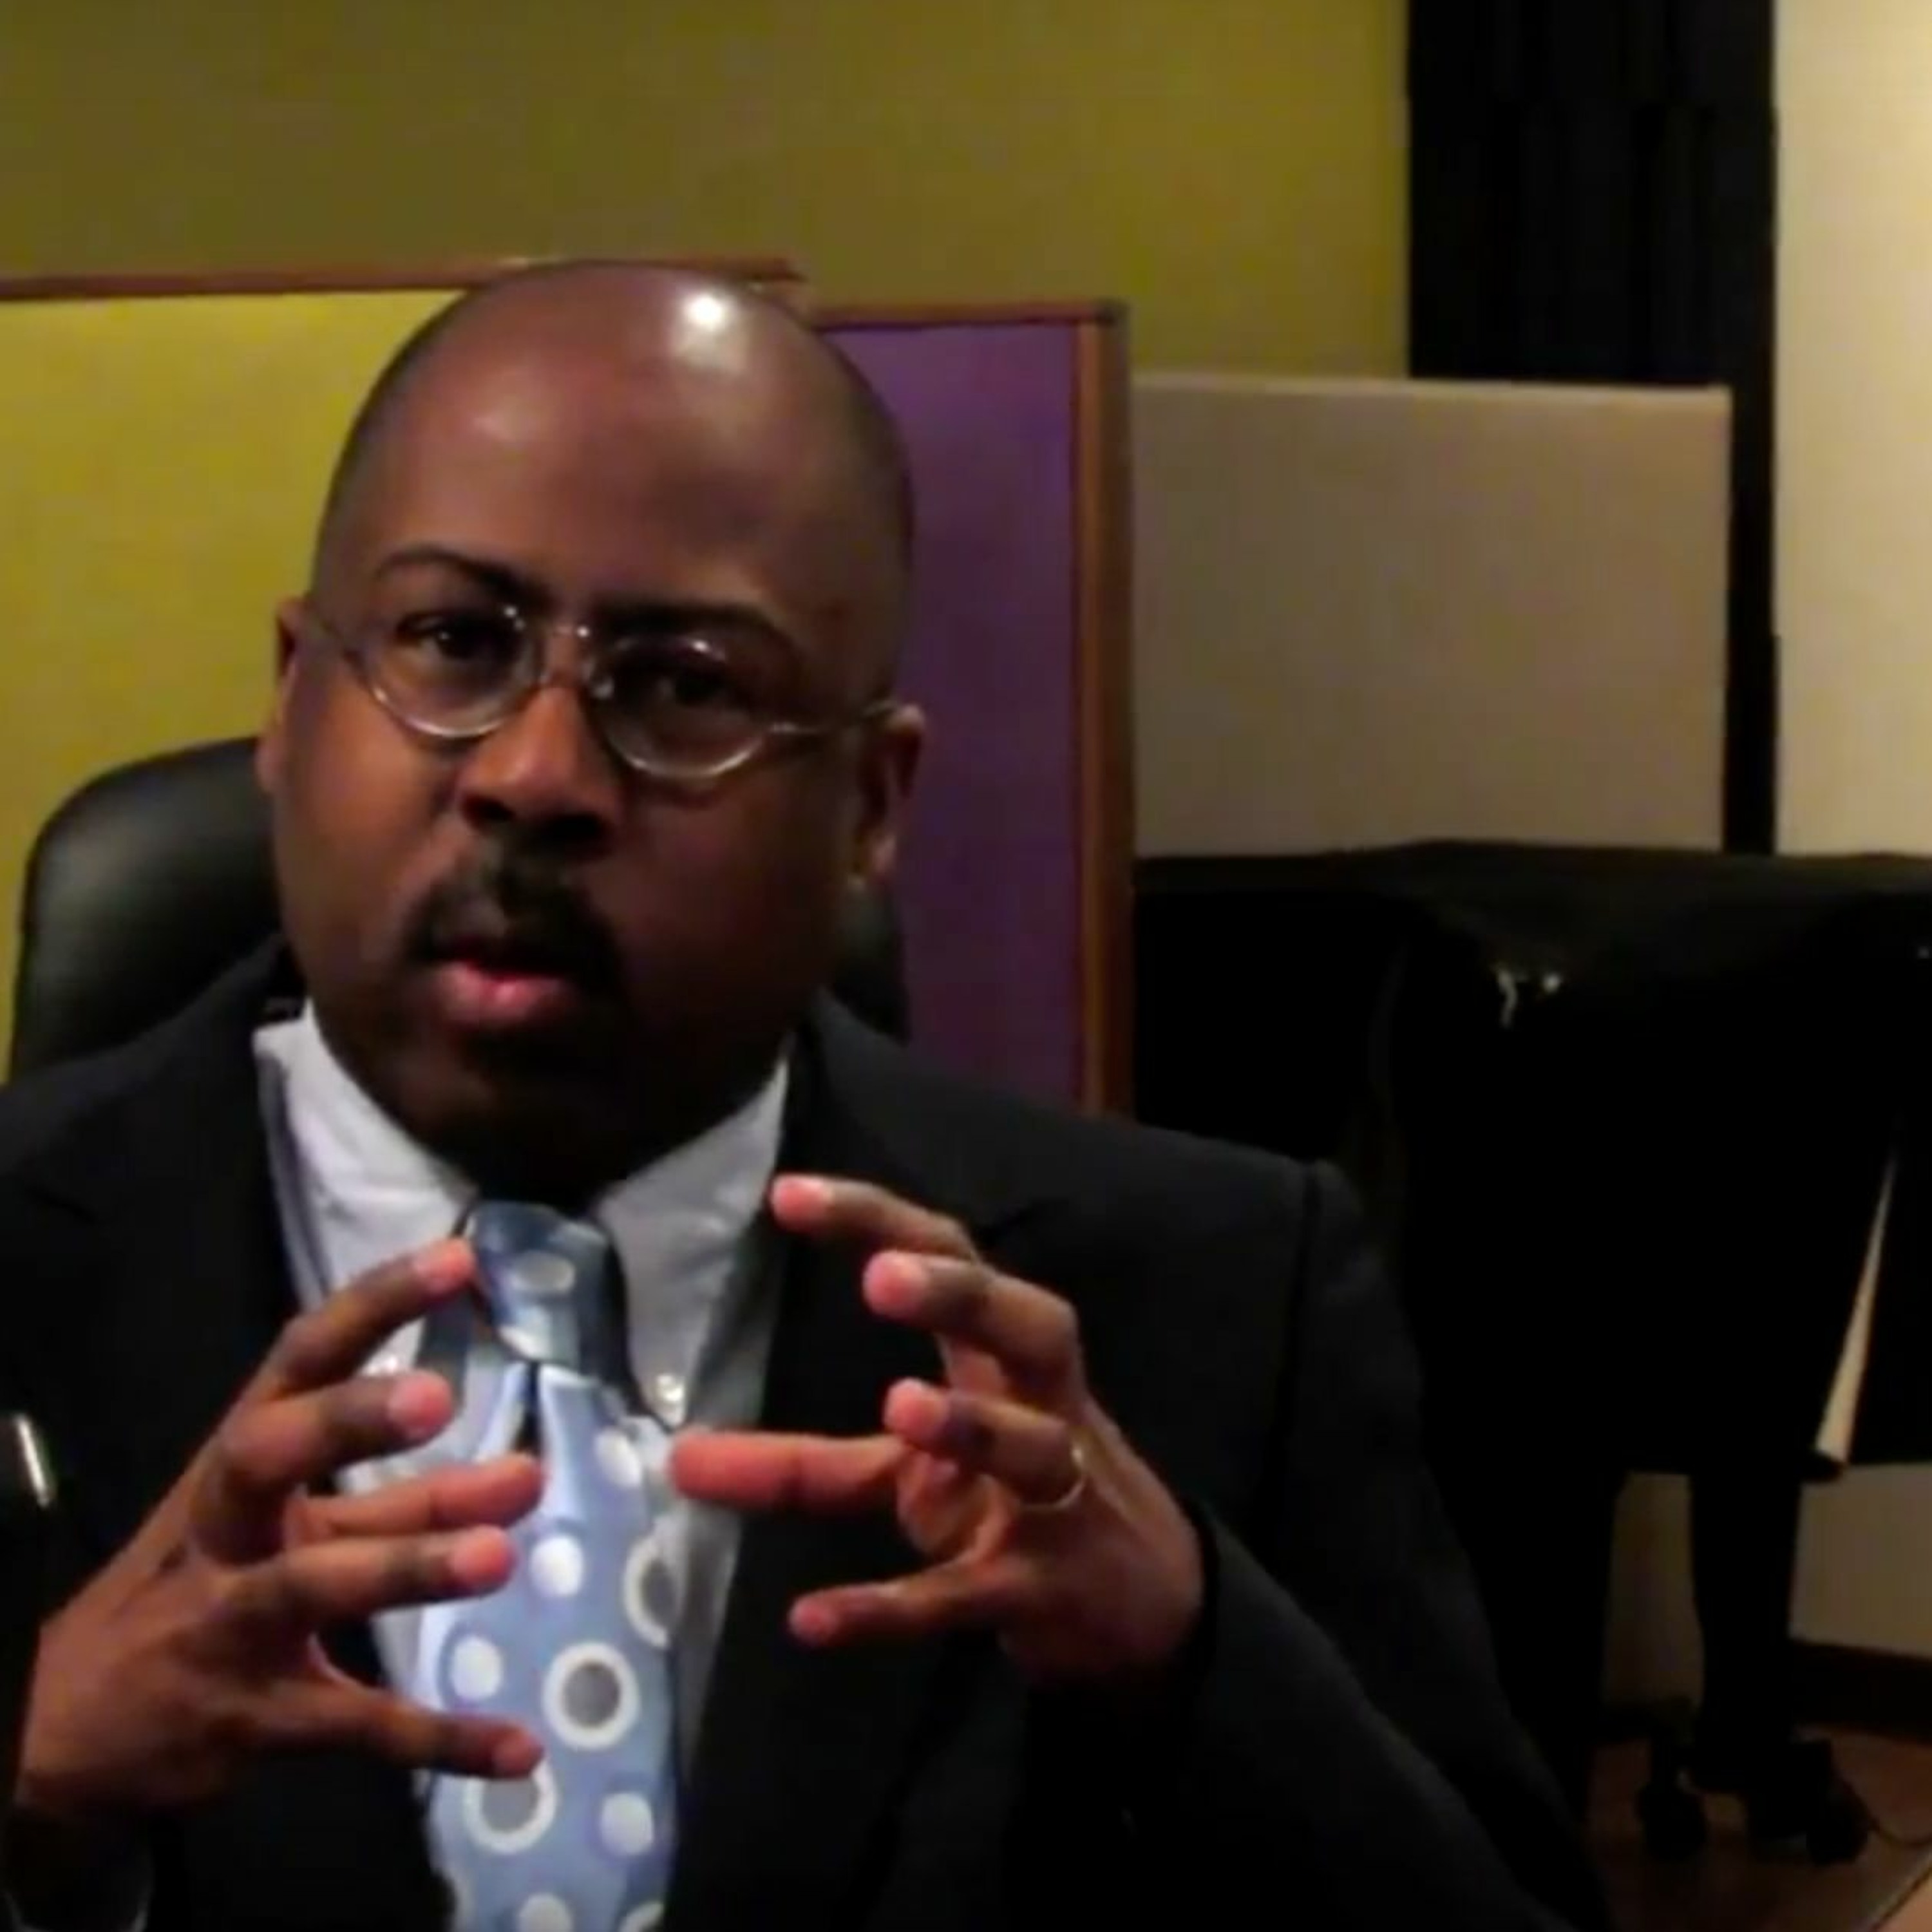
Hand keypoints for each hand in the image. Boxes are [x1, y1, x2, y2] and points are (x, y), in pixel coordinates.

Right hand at [19, 1240, 544, 1824]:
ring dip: (405, 1569)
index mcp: (238, 1465)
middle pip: (265, 1458)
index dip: (373, 1306)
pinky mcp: (254, 1717)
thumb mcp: (296, 1527)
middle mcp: (223, 1532)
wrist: (70, 1724)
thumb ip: (415, 1502)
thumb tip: (529, 1471)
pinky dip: (439, 1738)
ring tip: (500, 1555)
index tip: (457, 1260)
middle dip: (345, 1423)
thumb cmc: (205, 1586)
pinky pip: (354, 1726)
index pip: (299, 1361)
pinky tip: (520, 1748)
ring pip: (309, 1585)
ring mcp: (228, 1624)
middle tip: (439, 1397)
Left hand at [671, 1178, 1203, 1685]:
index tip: (789, 1194)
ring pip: (1030, 1449)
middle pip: (1030, 1329)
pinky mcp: (1041, 1593)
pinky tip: (813, 1618)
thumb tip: (678, 1459)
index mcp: (1008, 1361)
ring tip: (900, 1406)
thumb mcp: (910, 1474)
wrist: (1148, 1608)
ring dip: (971, 1426)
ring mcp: (1057, 1500)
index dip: (880, 1220)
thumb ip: (801, 1465)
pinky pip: (968, 1596)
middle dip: (964, 1297)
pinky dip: (894, 1607)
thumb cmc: (1018, 1505)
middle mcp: (1045, 1410)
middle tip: (882, 1277)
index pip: (956, 1260)